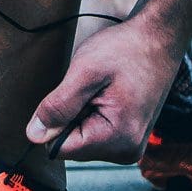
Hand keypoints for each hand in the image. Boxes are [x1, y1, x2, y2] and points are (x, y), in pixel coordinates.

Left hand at [25, 18, 179, 163]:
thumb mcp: (85, 72)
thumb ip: (58, 106)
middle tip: (91, 88)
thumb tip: (33, 135)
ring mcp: (130, 146)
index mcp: (117, 140)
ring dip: (81, 112)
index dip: (55, 120)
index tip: (73, 94)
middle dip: (71, 116)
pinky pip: (95, 132)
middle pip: (72, 145)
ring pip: (82, 138)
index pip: (61, 149)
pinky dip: (92, 112)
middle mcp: (127, 151)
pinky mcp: (128, 136)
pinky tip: (106, 93)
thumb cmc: (126, 50)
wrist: (157, 39)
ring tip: (101, 89)